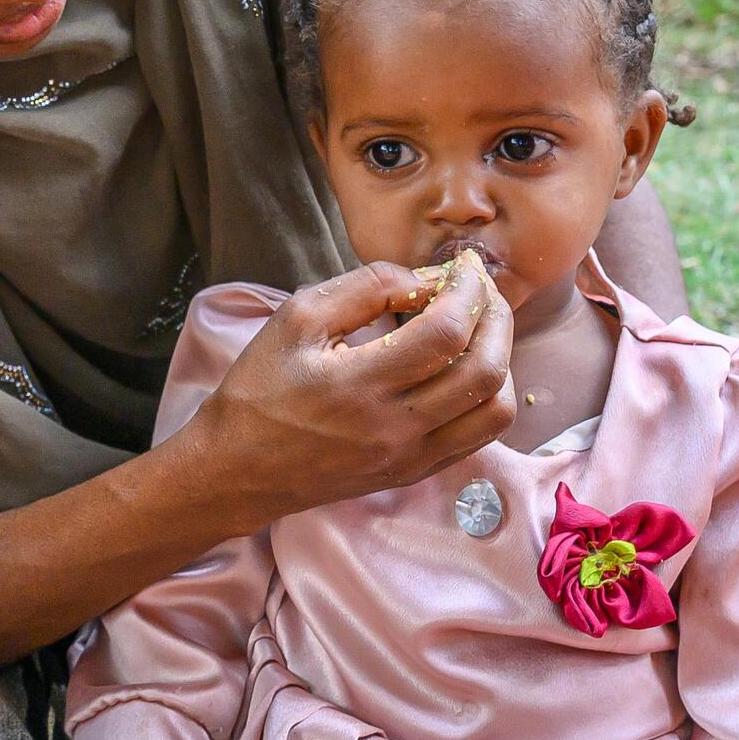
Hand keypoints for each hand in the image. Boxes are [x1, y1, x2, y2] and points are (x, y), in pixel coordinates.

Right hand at [188, 259, 513, 531]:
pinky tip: (466, 367)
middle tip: (481, 290)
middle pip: (484, 370)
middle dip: (496, 317)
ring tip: (479, 329)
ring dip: (501, 360)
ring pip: (495, 410)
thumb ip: (363, 288)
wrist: (237, 468)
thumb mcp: (296, 319)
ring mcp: (409, 457)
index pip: (446, 332)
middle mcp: (394, 428)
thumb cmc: (259, 389)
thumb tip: (425, 279)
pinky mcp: (413, 473)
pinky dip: (488, 395)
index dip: (468, 289)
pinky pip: (479, 437)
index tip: (465, 266)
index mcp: (359, 385)